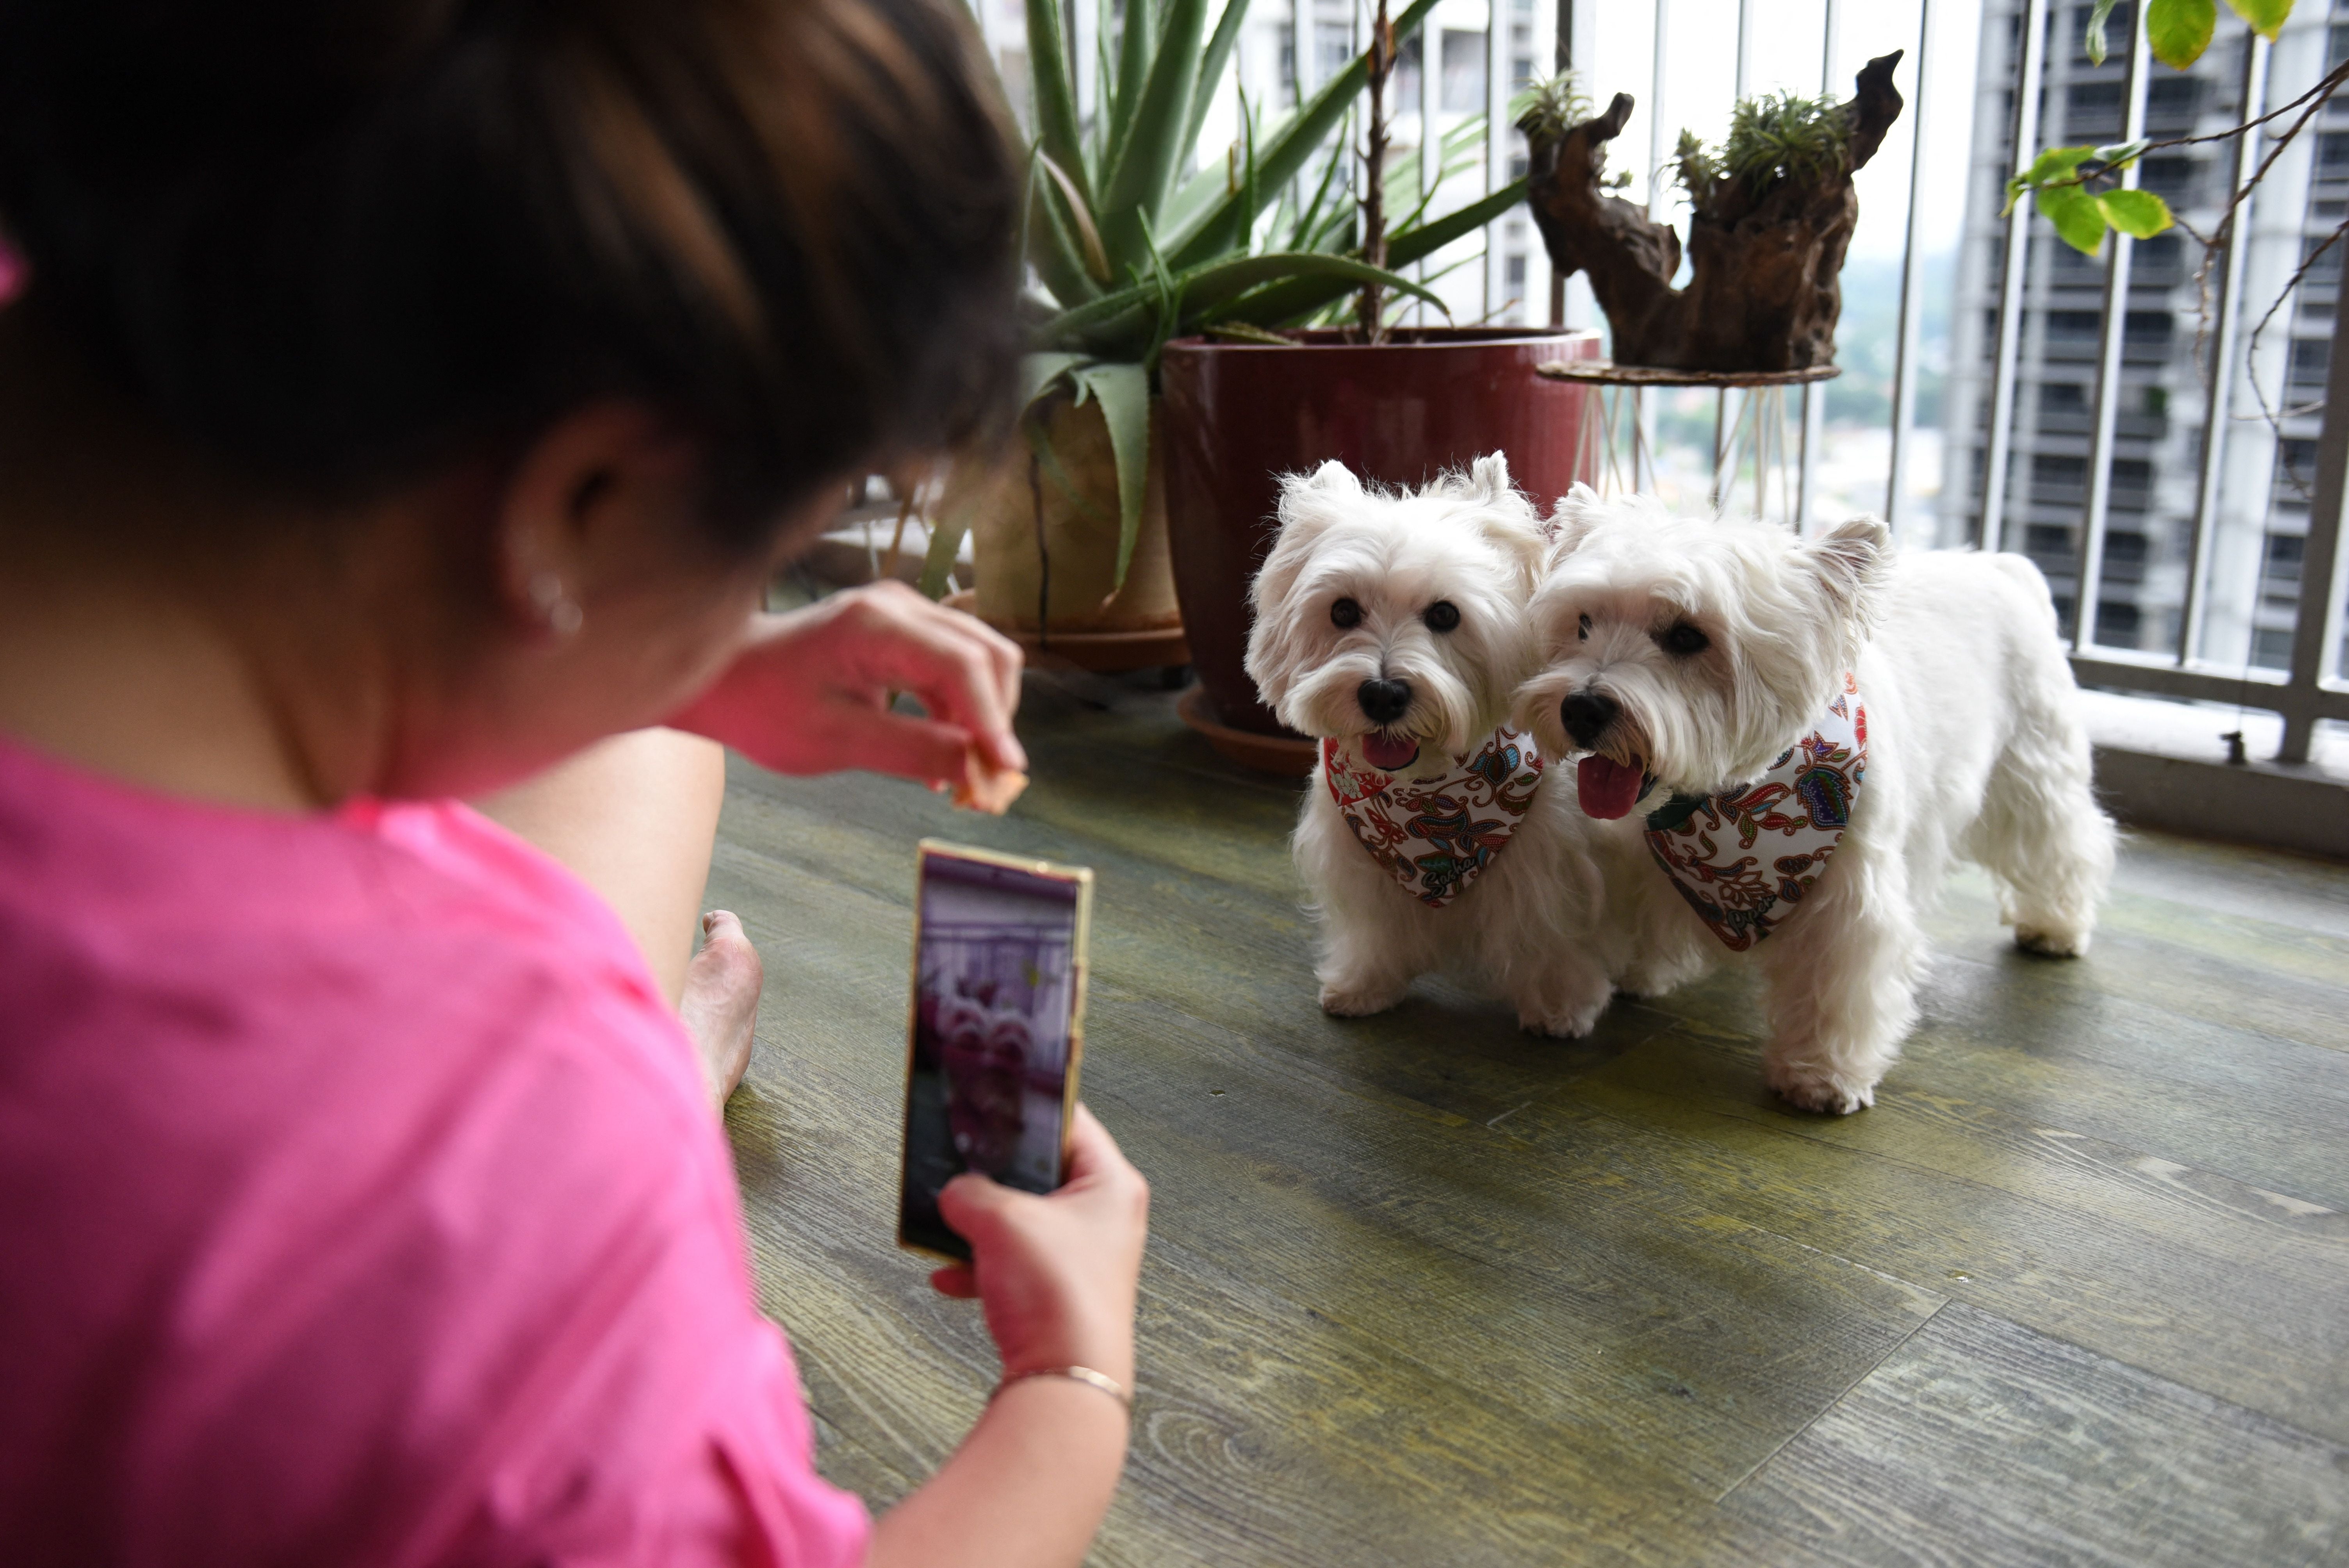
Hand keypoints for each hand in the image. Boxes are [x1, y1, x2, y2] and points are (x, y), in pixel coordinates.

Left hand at [669, 581, 1025, 788]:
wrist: (728, 678)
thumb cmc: (766, 707)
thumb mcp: (835, 740)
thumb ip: (911, 752)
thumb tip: (978, 767)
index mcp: (874, 625)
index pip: (961, 665)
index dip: (993, 718)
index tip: (1008, 770)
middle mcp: (898, 606)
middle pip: (986, 654)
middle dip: (997, 718)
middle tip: (990, 782)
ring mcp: (904, 614)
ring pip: (980, 660)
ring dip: (984, 716)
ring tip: (971, 775)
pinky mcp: (905, 632)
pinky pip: (956, 668)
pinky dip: (963, 711)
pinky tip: (948, 756)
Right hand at [930, 1106, 1147, 1387]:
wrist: (1063, 1379)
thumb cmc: (1057, 1292)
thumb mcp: (1002, 1221)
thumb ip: (971, 1193)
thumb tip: (954, 1192)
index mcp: (1111, 1183)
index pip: (1069, 1120)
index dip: (1027, 1106)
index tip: (992, 1097)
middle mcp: (1104, 1216)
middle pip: (1040, 1173)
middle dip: (993, 1174)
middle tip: (958, 1159)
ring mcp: (1083, 1255)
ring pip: (1022, 1221)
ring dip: (980, 1224)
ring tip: (943, 1220)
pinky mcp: (1059, 1291)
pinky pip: (1013, 1264)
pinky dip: (980, 1266)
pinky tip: (946, 1275)